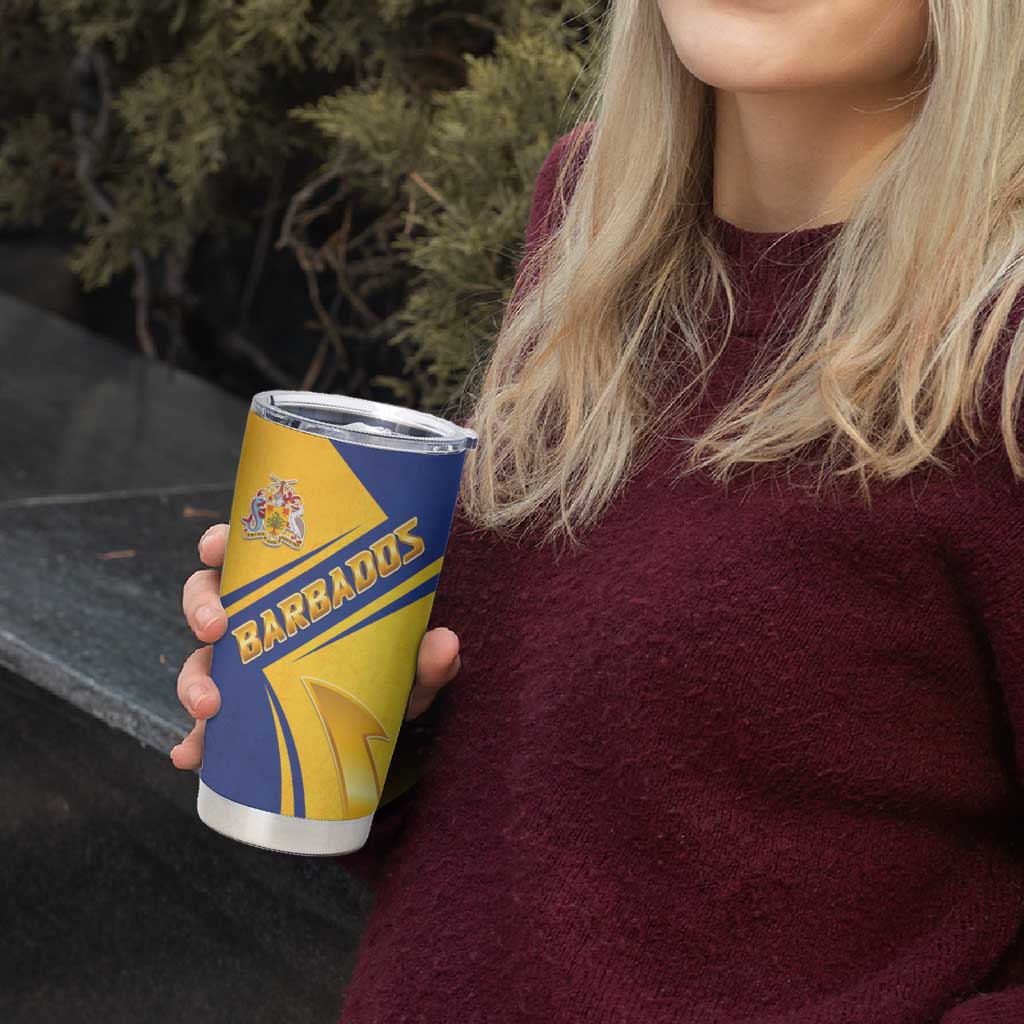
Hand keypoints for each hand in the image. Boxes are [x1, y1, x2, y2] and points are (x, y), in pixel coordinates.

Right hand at [169, 523, 461, 769]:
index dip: (220, 542)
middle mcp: (257, 621)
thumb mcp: (407, 664)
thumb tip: (446, 644)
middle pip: (207, 598)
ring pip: (199, 661)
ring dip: (193, 680)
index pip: (245, 551)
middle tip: (216, 628)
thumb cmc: (387, 673)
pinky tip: (191, 757)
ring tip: (208, 708)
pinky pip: (205, 727)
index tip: (216, 547)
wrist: (380, 727)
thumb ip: (426, 657)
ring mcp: (242, 669)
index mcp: (288, 588)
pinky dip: (193, 741)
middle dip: (201, 609)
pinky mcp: (239, 717)